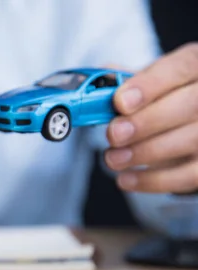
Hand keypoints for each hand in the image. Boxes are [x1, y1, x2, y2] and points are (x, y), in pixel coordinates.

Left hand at [104, 42, 197, 193]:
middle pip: (190, 105)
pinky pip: (189, 175)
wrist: (186, 130)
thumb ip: (127, 81)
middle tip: (114, 135)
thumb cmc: (165, 102)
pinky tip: (126, 179)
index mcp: (197, 66)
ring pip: (191, 140)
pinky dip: (153, 180)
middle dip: (146, 122)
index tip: (120, 102)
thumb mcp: (150, 85)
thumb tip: (103, 80)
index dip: (150, 84)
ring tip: (113, 158)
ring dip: (145, 152)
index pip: (182, 66)